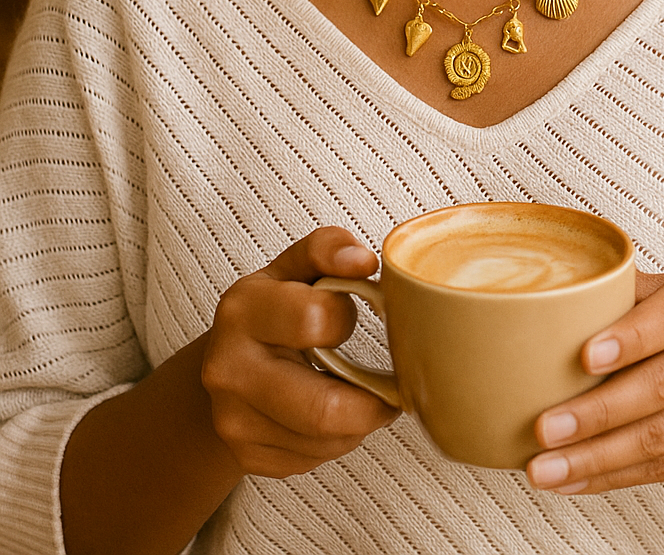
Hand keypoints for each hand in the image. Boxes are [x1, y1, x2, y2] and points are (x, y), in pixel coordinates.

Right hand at [201, 227, 398, 477]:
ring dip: (358, 423)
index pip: (317, 320)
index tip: (351, 315)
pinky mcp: (246, 457)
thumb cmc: (275, 307)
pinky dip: (336, 441)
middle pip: (323, 409)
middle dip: (372, 402)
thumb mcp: (296, 266)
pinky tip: (331, 415)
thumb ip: (329, 249)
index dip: (347, 317)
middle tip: (390, 387)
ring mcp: (233, 420)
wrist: (227, 360)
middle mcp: (227, 369)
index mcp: (242, 310)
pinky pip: (312, 460)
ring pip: (325, 441)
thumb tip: (364, 261)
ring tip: (358, 395)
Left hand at [527, 269, 663, 494]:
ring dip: (598, 456)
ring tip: (546, 467)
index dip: (630, 338)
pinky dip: (614, 477)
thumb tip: (546, 294)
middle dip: (600, 411)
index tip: (584, 357)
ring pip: (663, 437)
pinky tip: (574, 480)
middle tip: (545, 427)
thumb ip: (620, 290)